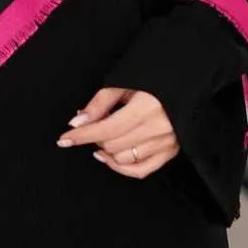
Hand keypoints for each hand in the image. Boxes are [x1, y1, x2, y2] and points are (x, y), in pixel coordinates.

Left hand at [56, 87, 179, 178]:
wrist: (184, 80)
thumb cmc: (151, 77)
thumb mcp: (123, 83)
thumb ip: (99, 103)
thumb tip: (77, 122)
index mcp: (146, 107)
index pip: (106, 129)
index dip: (82, 135)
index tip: (63, 138)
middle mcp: (158, 129)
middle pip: (113, 145)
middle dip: (94, 138)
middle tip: (89, 126)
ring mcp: (166, 143)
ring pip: (124, 159)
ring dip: (106, 152)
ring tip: (100, 139)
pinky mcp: (171, 152)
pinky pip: (142, 170)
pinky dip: (122, 168)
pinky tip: (110, 158)